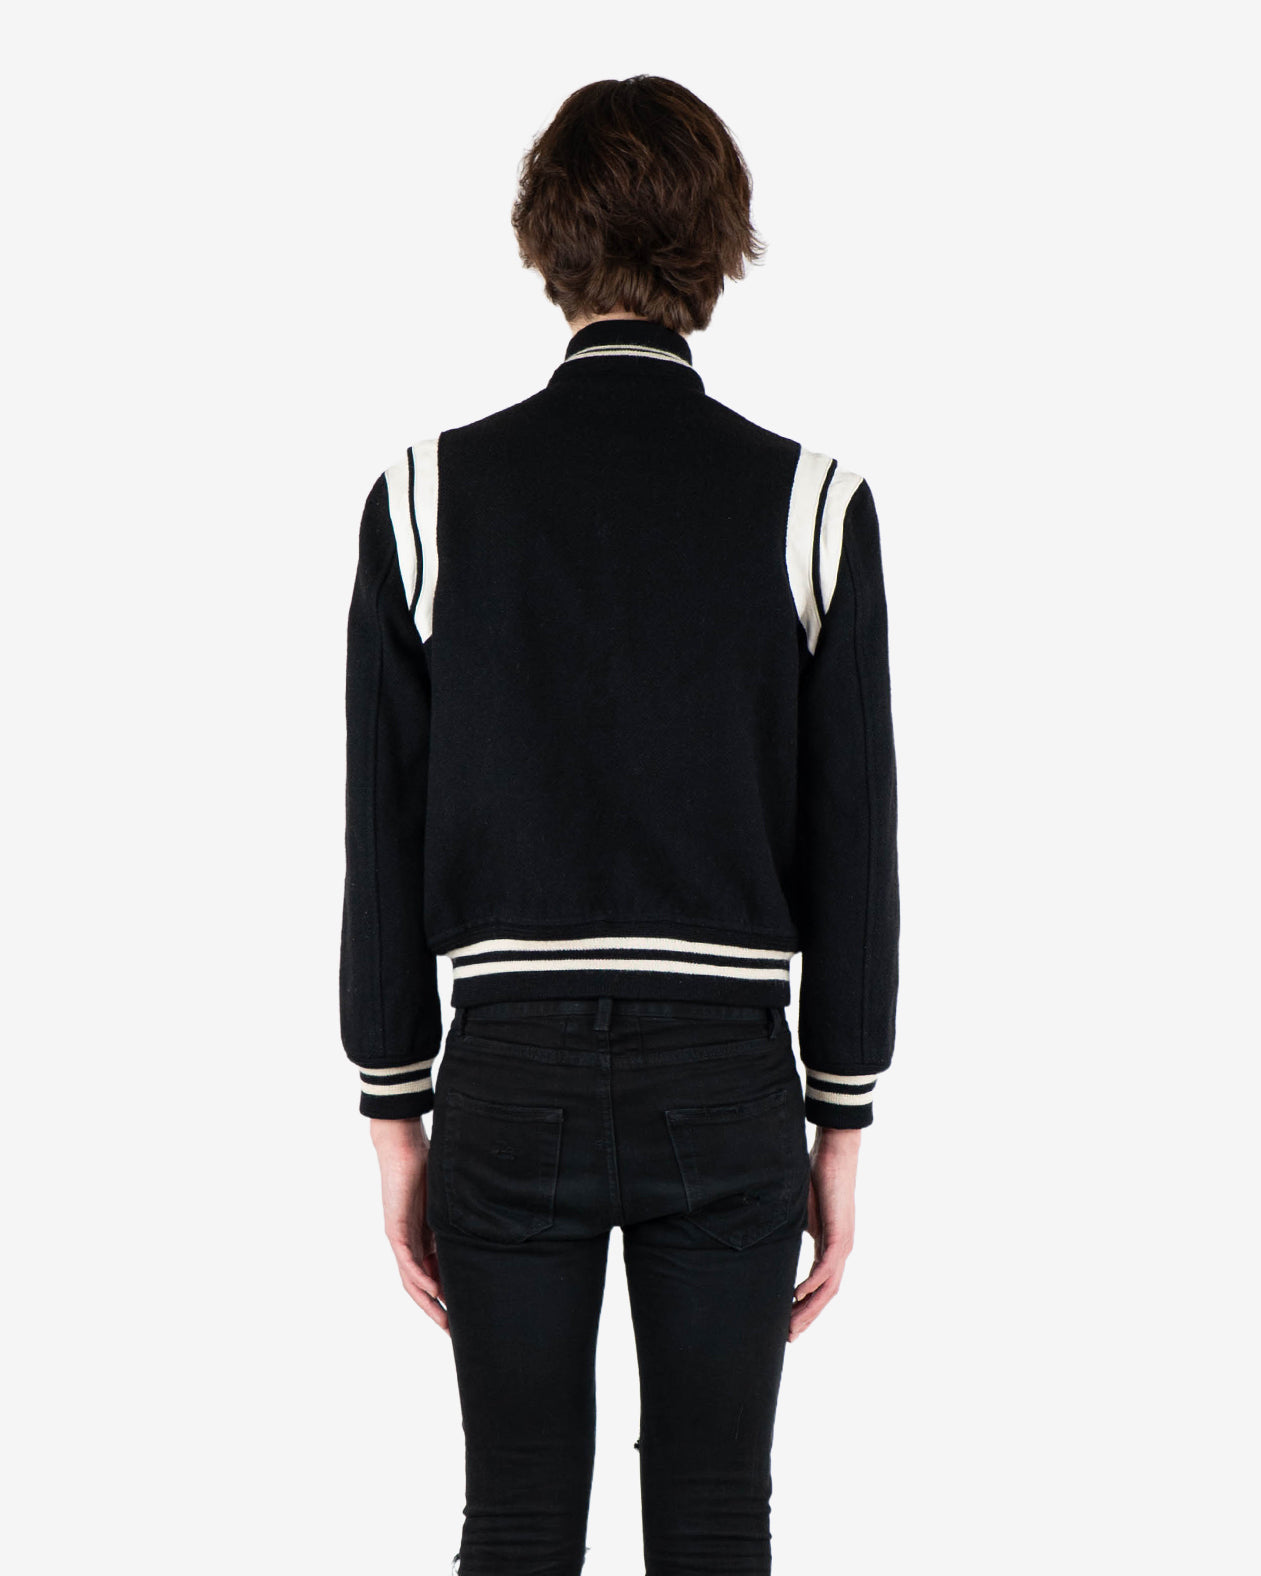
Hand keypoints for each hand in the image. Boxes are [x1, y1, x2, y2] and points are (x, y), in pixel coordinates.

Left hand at [370, 1117, 447, 1332]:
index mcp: (425, 1238)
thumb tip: (495, 1225)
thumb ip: (464, 1220)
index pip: (436, 1274)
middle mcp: (412, 1243)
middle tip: (455, 1332)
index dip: (449, 1296)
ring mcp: (402, 1238)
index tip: (466, 1314)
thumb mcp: (451, 1203)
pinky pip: (406, 1261)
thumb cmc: (428, 1167)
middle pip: (423, 1285)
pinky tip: (432, 1290)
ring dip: (427, 1303)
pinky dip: (419, 1278)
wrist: (404, 1146)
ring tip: (444, 1322)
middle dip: (438, 1310)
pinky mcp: (395, 1229)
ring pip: (412, 1280)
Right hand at [789, 1126, 860, 1341]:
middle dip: (807, 1318)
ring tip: (791, 1326)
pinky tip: (796, 1296)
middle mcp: (840, 1250)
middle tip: (788, 1337)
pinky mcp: (840, 1235)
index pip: (820, 1286)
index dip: (805, 1306)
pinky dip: (813, 1285)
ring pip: (828, 1288)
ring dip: (810, 1310)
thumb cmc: (817, 1177)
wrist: (836, 1154)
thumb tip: (767, 1233)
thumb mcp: (798, 1210)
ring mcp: (843, 1245)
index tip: (788, 1321)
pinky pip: (827, 1268)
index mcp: (830, 1246)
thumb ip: (789, 1227)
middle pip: (826, 1295)